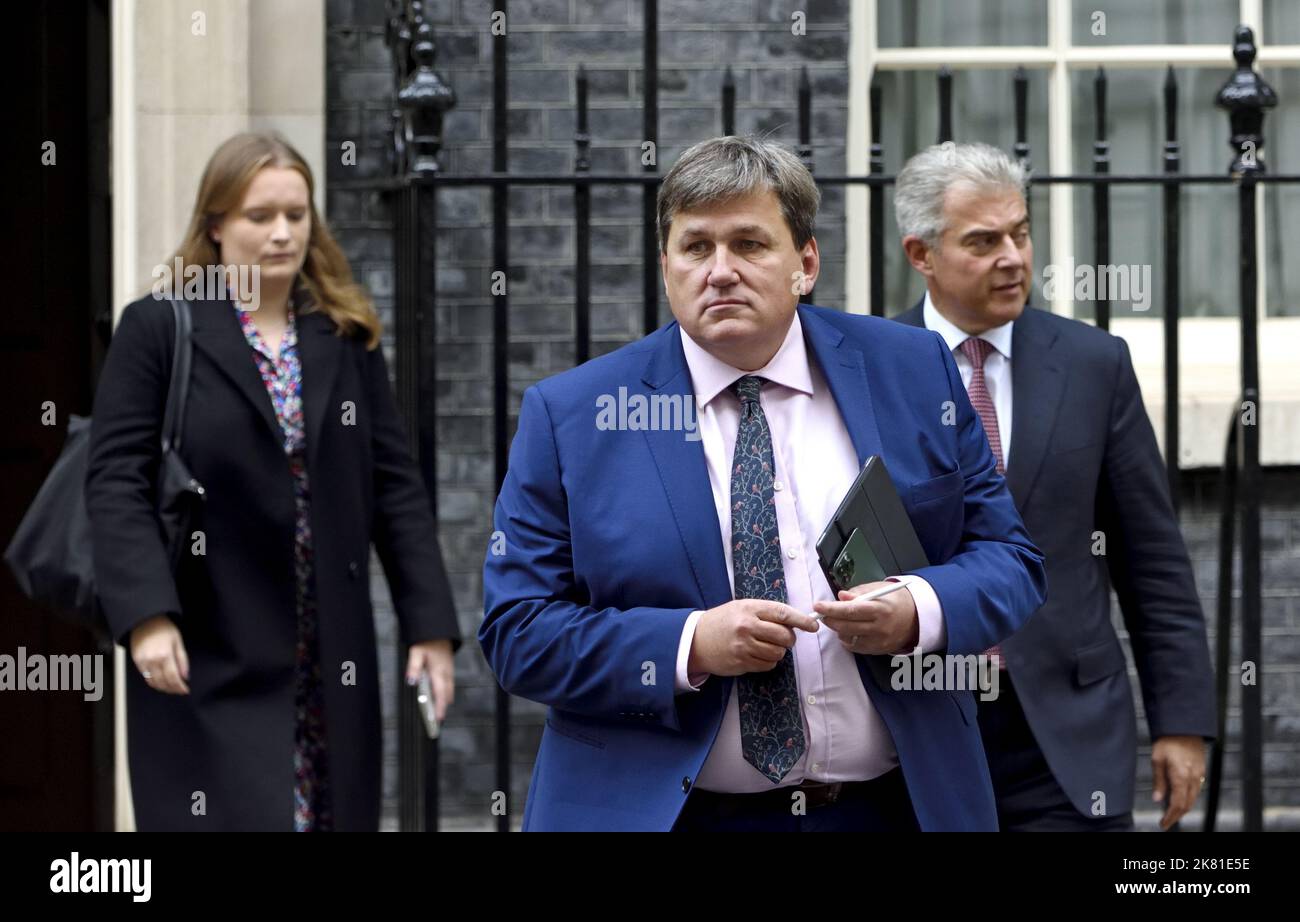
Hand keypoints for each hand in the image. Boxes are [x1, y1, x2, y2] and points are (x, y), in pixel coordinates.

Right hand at [130, 614, 189, 694]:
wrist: (145, 620)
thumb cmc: (164, 628)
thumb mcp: (178, 641)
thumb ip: (182, 660)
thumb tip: (185, 676)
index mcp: (165, 655)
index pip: (173, 677)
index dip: (179, 687)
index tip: (185, 691)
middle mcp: (152, 661)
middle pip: (163, 682)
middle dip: (172, 689)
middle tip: (179, 690)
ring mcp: (143, 662)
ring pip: (153, 683)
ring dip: (163, 688)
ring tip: (171, 688)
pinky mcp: (137, 662)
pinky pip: (145, 677)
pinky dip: (154, 683)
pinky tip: (161, 682)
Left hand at [406, 639, 454, 721]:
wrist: (438, 630)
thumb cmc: (426, 641)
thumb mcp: (416, 652)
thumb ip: (414, 668)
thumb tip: (411, 682)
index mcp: (438, 671)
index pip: (440, 693)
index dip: (440, 707)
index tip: (438, 719)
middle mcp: (446, 673)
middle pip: (446, 695)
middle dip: (442, 708)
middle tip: (437, 721)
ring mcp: (449, 671)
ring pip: (449, 690)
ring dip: (444, 701)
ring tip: (437, 713)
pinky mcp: (449, 670)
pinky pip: (449, 685)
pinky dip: (445, 693)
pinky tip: (440, 698)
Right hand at [687, 599, 819, 676]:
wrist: (696, 639)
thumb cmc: (723, 621)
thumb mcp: (742, 608)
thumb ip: (766, 612)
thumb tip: (795, 622)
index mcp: (749, 608)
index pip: (782, 613)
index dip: (801, 620)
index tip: (813, 625)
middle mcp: (747, 626)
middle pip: (784, 636)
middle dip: (789, 639)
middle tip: (784, 638)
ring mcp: (744, 646)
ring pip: (778, 653)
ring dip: (778, 651)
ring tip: (767, 646)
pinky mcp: (741, 663)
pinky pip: (767, 665)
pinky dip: (768, 661)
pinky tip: (758, 654)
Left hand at [813, 581, 918, 654]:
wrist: (916, 618)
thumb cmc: (894, 600)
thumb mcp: (878, 589)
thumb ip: (858, 592)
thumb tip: (840, 597)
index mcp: (880, 609)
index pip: (851, 610)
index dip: (831, 609)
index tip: (818, 606)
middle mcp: (880, 627)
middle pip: (847, 626)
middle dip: (830, 620)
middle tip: (822, 613)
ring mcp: (879, 641)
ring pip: (848, 638)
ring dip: (838, 629)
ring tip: (839, 620)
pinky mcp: (878, 650)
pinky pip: (855, 647)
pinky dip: (847, 639)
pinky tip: (848, 630)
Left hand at [1152, 735, 1205, 829]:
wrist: (1184, 727)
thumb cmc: (1168, 740)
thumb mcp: (1157, 759)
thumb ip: (1159, 781)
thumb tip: (1157, 798)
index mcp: (1181, 776)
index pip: (1177, 804)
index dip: (1171, 817)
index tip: (1163, 823)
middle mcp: (1193, 778)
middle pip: (1188, 805)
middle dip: (1177, 816)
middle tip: (1167, 821)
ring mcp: (1200, 775)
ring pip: (1194, 799)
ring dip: (1184, 808)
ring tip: (1172, 813)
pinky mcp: (1202, 771)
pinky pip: (1197, 790)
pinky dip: (1189, 798)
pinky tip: (1181, 798)